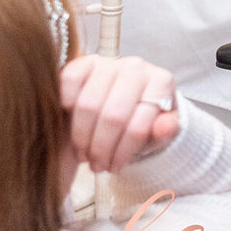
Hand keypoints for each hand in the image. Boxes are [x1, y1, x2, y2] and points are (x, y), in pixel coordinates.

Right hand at [61, 55, 179, 173]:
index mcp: (161, 82)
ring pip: (89, 104)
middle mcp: (137, 67)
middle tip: (96, 165)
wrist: (125, 102)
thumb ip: (165, 131)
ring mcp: (110, 62)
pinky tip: (69, 123)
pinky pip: (70, 80)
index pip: (139, 125)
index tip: (114, 168)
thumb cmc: (142, 119)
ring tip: (84, 154)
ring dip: (82, 136)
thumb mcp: (157, 132)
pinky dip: (66, 103)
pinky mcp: (85, 61)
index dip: (122, 152)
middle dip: (101, 148)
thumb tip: (164, 127)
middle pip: (113, 116)